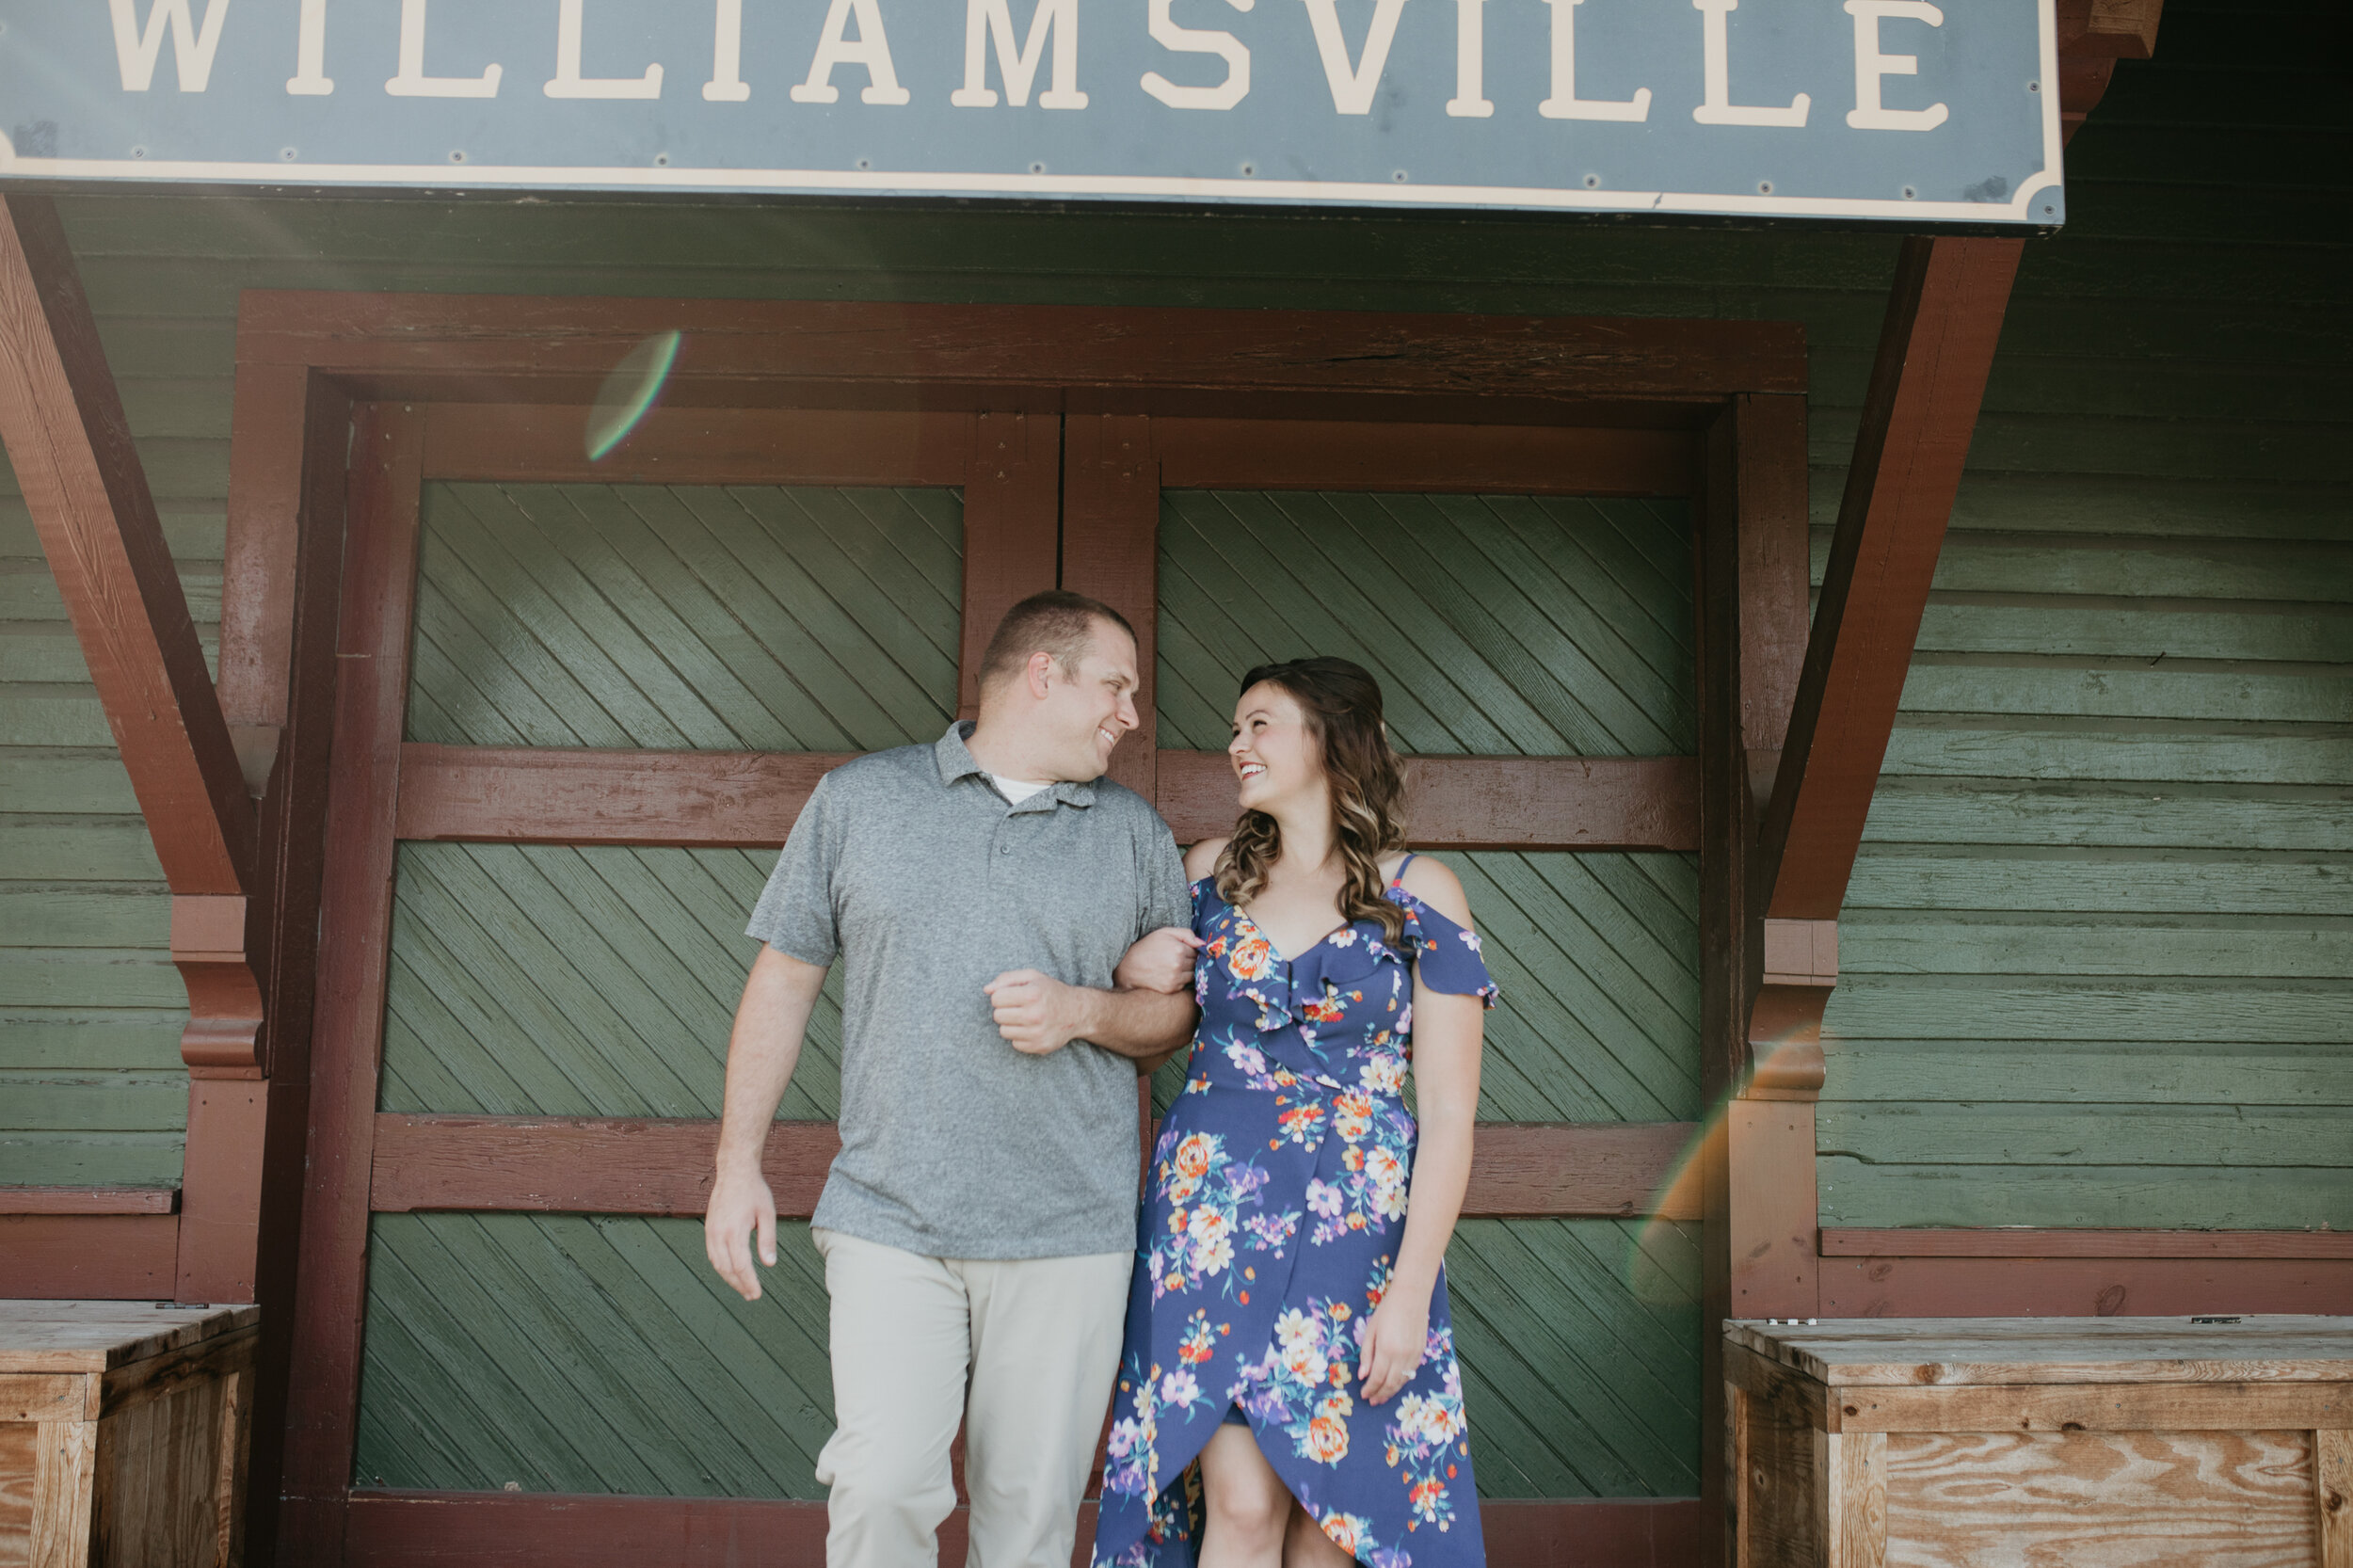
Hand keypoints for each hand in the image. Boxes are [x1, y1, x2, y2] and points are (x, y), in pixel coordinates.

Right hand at [703, 1161, 777, 1301]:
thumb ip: (767, 1240)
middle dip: (739, 1285)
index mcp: (734, 1231)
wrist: (734, 1172)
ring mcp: (711, 1232)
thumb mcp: (767, 1214)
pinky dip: (721, 1267)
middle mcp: (719, 1234)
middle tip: (751, 1296)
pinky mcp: (708, 1229)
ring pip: (717, 1264)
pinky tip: (731, 1272)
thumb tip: (769, 1264)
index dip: (748, 1282)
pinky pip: (712, 1255)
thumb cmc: (754, 1191)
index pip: (741, 1265)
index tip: (756, 1294)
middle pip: (727, 1269)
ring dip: (729, 1279)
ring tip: (743, 1288)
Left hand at [985, 969, 1087, 1054]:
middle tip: (1019, 1007)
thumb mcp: (1032, 976)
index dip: (1002, 995)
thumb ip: (1007, 978)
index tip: (1013, 995)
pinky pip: (1015, 1044)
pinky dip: (1020, 1036)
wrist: (1077, 1012)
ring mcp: (1038, 1033)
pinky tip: (1031, 1029)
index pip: (996, 999)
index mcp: (1032, 994)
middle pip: (997, 1016)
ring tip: (1024, 1018)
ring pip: (1003, 1032)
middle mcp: (1035, 1015)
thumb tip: (986, 990)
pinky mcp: (1040, 1047)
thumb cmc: (1051, 991)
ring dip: (1011, 1024)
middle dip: (1005, 1010)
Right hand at [1116, 926, 1202, 993]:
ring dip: (1187, 971)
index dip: (1190, 950)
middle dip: (1190, 960)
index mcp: (1178, 949)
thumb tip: (1203, 943)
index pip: (1197, 951)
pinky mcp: (1171, 989)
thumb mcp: (1164, 933)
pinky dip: (1181, 979)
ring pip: (1193, 974)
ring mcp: (1175, 978)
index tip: (1181, 950)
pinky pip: (1185, 984)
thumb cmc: (1147, 947)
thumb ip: (1186, 934)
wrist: (1129, 966)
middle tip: (1177, 958)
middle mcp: (1178, 965)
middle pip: (1196, 963)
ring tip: (1173, 966)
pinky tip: (1170, 974)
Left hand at [1357, 1286, 1430, 1403]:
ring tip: (1382, 1397)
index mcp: (1386, 1349)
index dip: (1370, 1389)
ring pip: (1402, 1382)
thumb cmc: (1387, 1310)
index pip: (1377, 1378)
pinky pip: (1410, 1374)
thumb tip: (1363, 1375)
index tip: (1363, 1394)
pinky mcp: (1421, 1353)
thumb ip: (1367, 1354)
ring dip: (1391, 1392)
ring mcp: (1413, 1356)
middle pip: (1390, 1384)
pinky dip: (1401, 1382)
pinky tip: (1394, 1384)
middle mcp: (1402, 1356)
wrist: (1411, 1297)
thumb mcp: (1371, 1330)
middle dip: (1380, 1395)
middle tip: (1372, 1401)